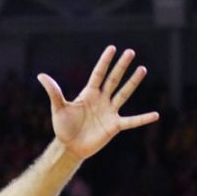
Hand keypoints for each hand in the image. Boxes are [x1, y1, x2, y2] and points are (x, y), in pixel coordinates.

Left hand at [38, 45, 158, 159]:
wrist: (69, 147)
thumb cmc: (63, 128)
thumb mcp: (58, 108)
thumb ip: (53, 91)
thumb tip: (40, 75)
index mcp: (89, 94)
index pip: (98, 74)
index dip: (105, 62)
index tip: (112, 48)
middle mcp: (101, 100)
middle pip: (113, 79)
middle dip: (121, 66)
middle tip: (130, 52)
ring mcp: (109, 112)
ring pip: (124, 94)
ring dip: (133, 82)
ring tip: (142, 69)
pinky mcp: (114, 126)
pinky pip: (131, 121)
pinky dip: (143, 119)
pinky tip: (156, 115)